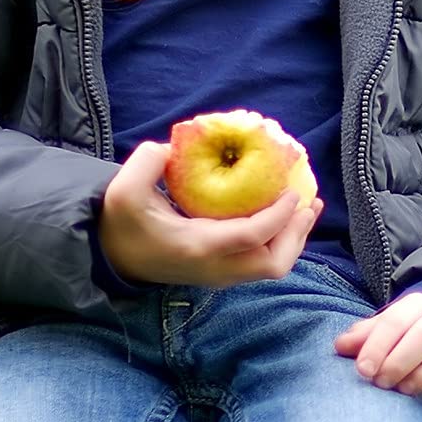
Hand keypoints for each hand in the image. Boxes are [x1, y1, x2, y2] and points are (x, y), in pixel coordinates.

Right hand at [97, 139, 321, 285]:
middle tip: (308, 203)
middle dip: (297, 235)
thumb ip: (146, 162)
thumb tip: (173, 146)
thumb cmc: (122, 224)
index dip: (279, 216)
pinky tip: (286, 216)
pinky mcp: (223, 272)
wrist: (113, 257)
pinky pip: (263, 261)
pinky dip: (280, 240)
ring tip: (308, 208)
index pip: (252, 237)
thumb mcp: (123, 191)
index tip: (292, 192)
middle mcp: (216, 267)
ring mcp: (221, 275)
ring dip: (294, 239)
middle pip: (273, 264)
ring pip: (273, 266)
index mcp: (198, 247)